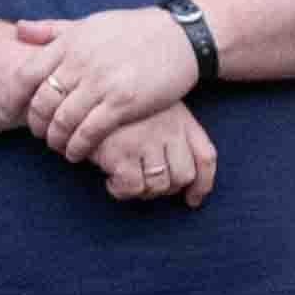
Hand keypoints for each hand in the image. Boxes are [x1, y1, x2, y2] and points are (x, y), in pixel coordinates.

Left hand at [8, 0, 204, 160]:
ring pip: (63, 121)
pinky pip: (89, 131)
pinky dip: (77, 146)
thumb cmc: (134, 30)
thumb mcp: (91, 23)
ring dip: (56, 140)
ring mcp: (102, 83)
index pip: (26, 75)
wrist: (182, 36)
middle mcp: (81, 62)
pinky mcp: (124, 102)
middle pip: (42, 102)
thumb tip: (18, 30)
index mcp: (70, 43)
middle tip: (40, 134)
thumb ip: (53, 29)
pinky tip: (77, 153)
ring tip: (59, 147)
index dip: (14, 98)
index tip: (13, 111)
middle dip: (36, 124)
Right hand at [85, 105, 214, 208]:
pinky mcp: (120, 152)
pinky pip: (132, 187)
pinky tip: (111, 180)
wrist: (88, 95)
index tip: (192, 199)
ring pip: (159, 185)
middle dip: (166, 189)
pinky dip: (122, 191)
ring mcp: (146, 141)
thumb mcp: (155, 110)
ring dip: (143, 191)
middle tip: (146, 184)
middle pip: (184, 176)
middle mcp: (169, 130)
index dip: (202, 184)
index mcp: (181, 120)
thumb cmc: (120, 108)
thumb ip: (173, 135)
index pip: (206, 157)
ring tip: (127, 180)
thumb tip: (187, 189)